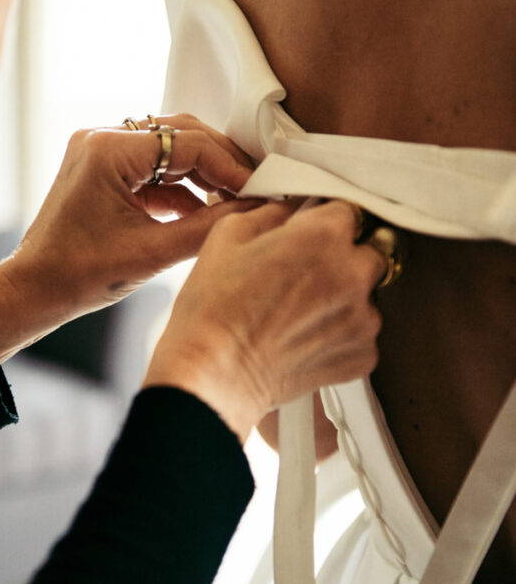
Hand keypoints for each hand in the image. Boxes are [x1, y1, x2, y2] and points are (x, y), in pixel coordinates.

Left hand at [0, 114, 257, 369]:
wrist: (34, 291)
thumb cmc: (79, 275)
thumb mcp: (153, 252)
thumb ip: (208, 228)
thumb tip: (253, 210)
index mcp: (109, 150)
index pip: (188, 142)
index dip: (229, 165)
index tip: (257, 187)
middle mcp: (103, 139)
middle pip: (180, 134)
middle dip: (221, 161)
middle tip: (254, 187)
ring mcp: (101, 152)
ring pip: (170, 149)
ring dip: (204, 173)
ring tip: (235, 200)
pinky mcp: (104, 170)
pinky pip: (153, 168)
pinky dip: (181, 187)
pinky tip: (207, 210)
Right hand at [144, 200, 386, 440]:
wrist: (212, 374)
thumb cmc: (213, 308)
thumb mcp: (229, 235)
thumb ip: (273, 212)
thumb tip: (292, 209)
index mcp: (324, 235)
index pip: (349, 209)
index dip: (327, 220)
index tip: (314, 233)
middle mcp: (353, 274)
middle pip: (371, 250)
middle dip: (346, 256)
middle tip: (310, 273)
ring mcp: (363, 319)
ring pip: (369, 296)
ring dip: (346, 298)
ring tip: (302, 312)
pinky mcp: (363, 356)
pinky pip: (363, 335)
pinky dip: (343, 335)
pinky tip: (307, 337)